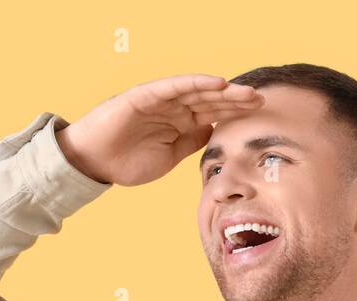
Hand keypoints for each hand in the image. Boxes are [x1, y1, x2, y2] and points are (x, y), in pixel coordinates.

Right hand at [54, 74, 264, 186]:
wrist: (95, 162)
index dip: (236, 113)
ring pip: (198, 90)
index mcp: (180, 123)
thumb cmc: (128, 161)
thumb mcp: (170, 157)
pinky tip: (218, 83)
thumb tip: (215, 133)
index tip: (261, 115)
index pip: (214, 114)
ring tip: (247, 92)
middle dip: (237, 100)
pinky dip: (197, 82)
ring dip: (223, 90)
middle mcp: (174, 107)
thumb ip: (192, 142)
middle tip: (262, 100)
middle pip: (211, 100)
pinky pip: (176, 85)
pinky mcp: (147, 94)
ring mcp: (162, 99)